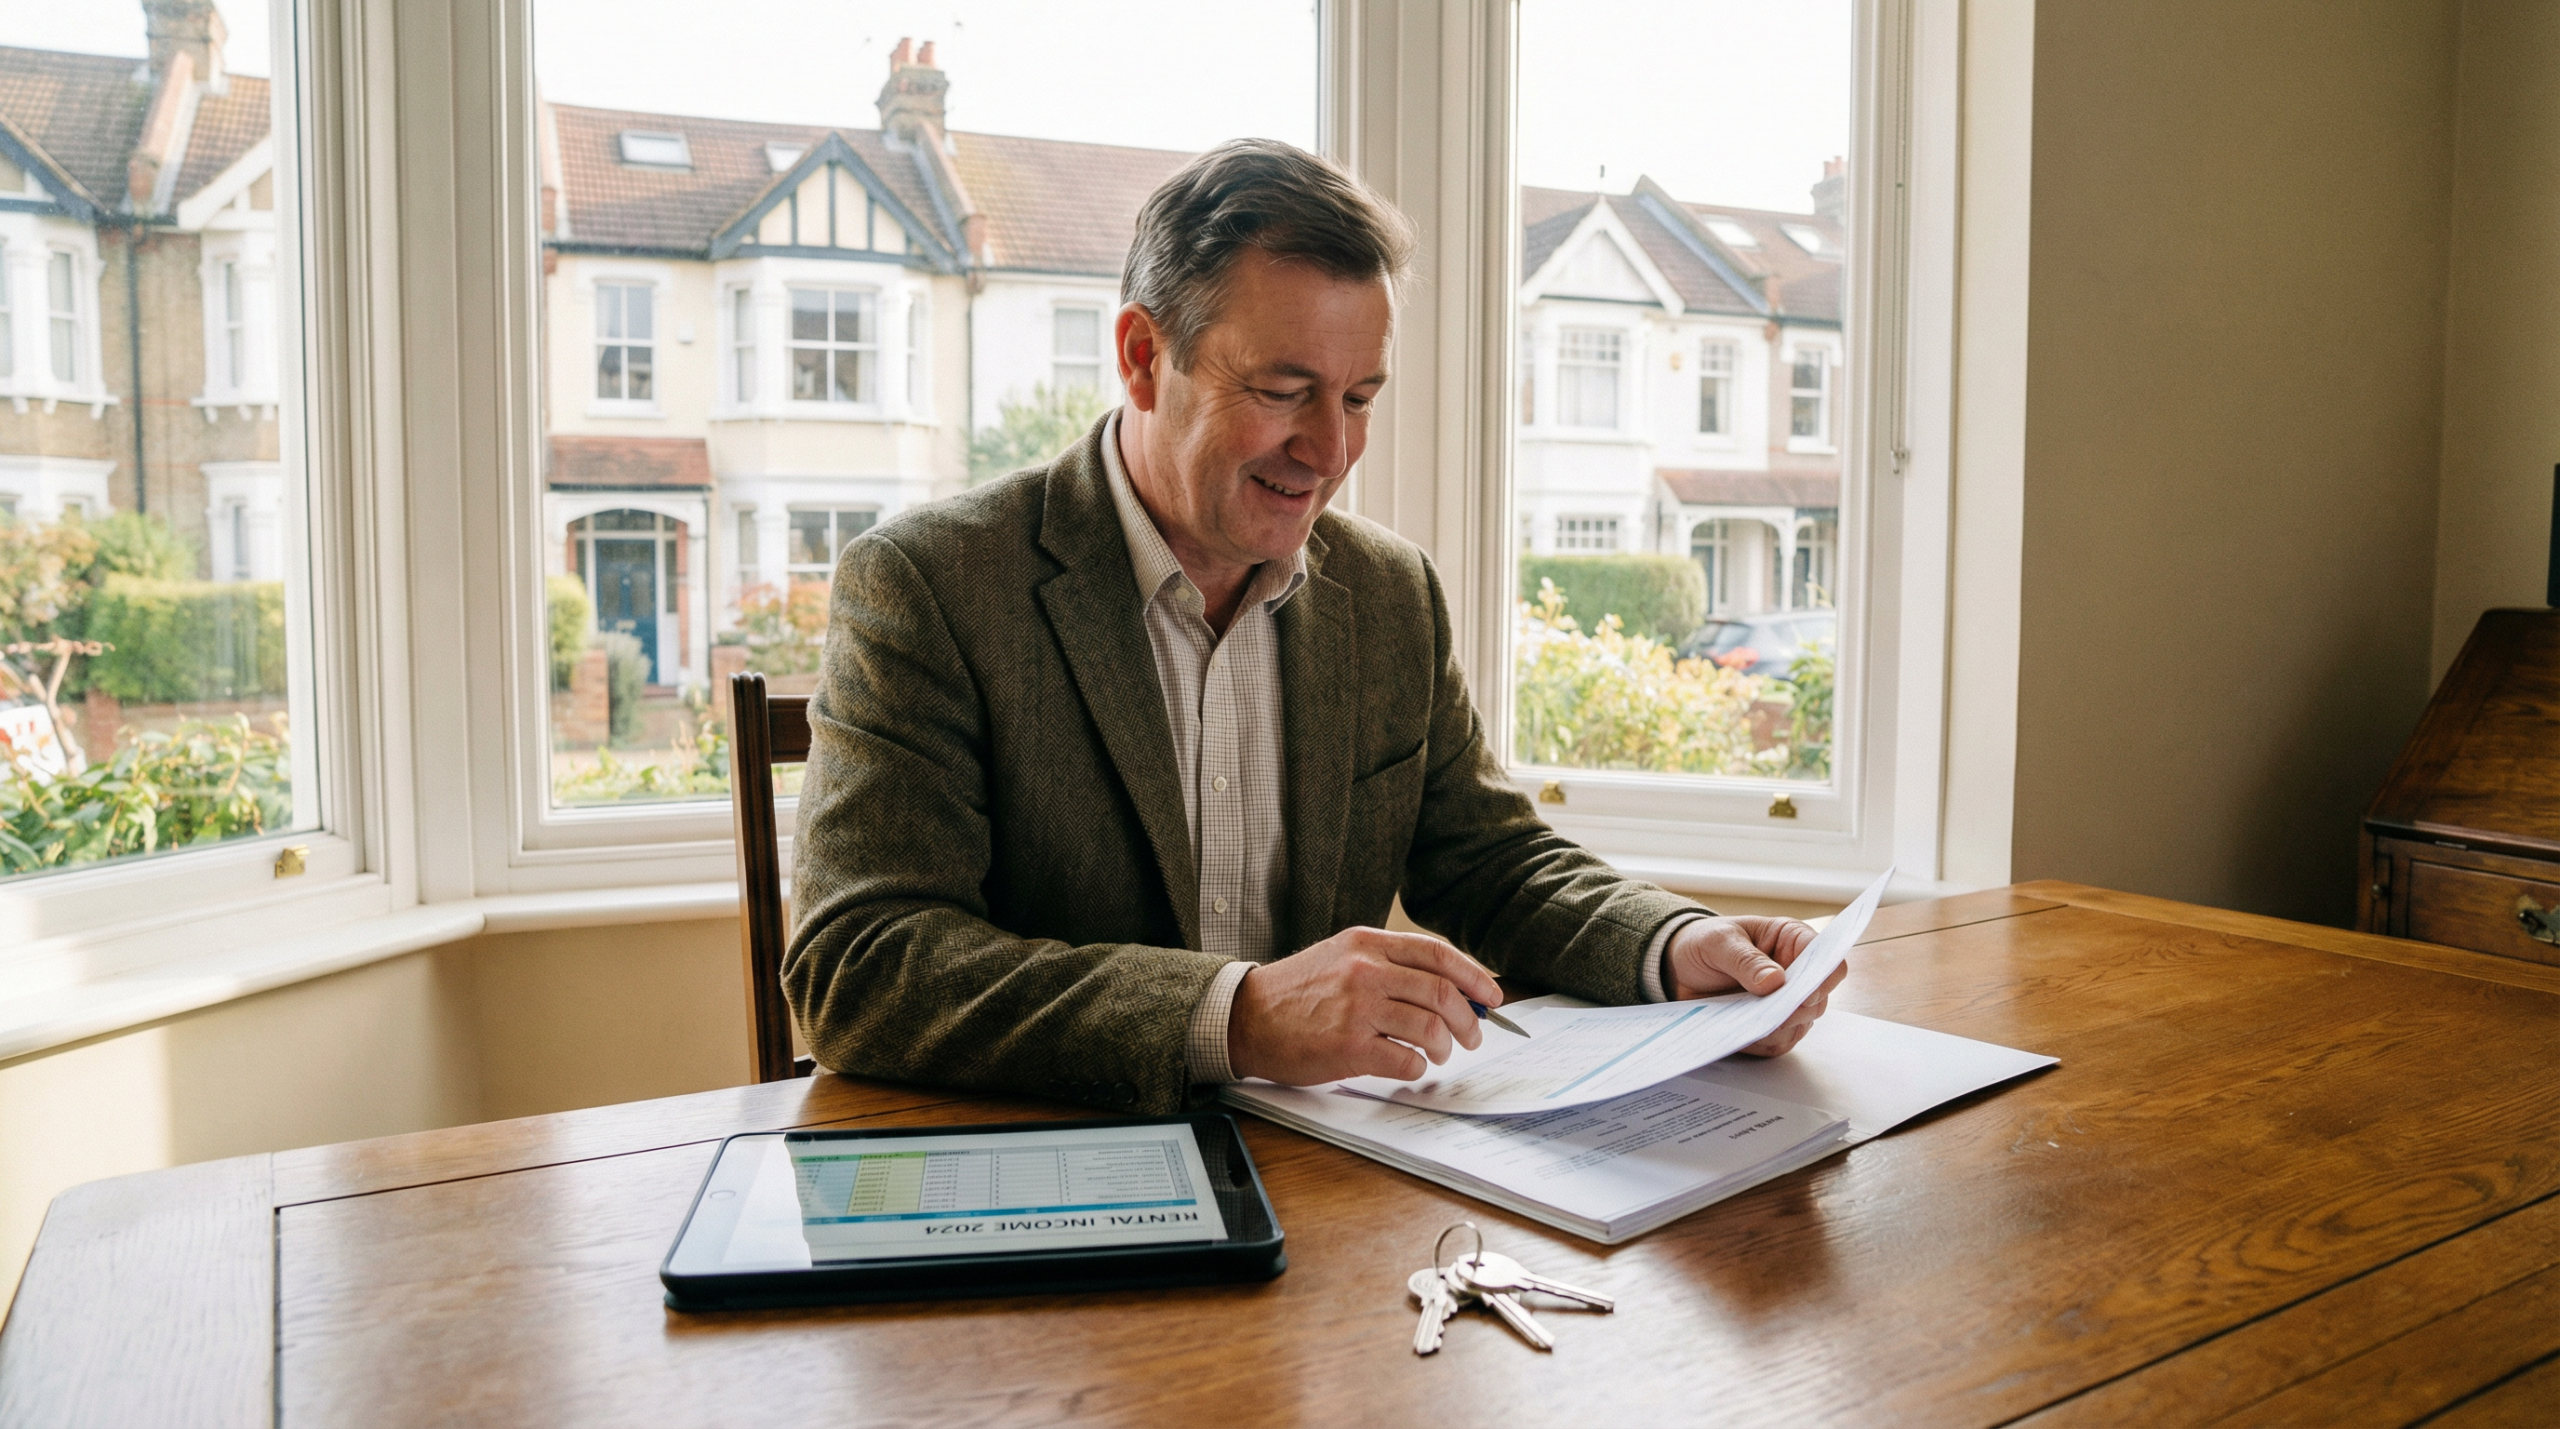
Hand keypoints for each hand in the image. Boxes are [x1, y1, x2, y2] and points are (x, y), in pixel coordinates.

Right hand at [1226, 928, 1503, 1085]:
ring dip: (1445, 1046)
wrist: (1246, 1017)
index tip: (1491, 994)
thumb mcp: (1341, 957)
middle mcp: (1365, 971)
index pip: (1437, 953)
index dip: (1473, 975)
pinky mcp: (1348, 1046)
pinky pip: (1405, 1060)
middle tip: (1472, 1036)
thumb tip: (1447, 987)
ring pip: (1430, 1027)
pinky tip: (1410, 1066)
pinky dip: (1417, 1067)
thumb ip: (1387, 965)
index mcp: (1367, 943)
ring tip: (1439, 1054)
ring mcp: (1357, 1008)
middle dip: (1468, 1019)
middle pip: (1441, 992)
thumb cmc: (1296, 991)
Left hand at [1666, 915, 1845, 1057]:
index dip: (1822, 979)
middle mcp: (1796, 973)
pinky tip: (1742, 1033)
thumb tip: (1775, 981)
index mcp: (1792, 941)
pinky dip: (1762, 1042)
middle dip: (1796, 1010)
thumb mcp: (1718, 941)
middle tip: (1769, 1013)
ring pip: (1801, 1025)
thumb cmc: (1705, 943)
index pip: (1827, 960)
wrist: (1680, 967)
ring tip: (1749, 1022)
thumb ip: (1745, 959)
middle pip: (1818, 999)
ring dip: (1778, 1028)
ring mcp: (1786, 1002)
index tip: (1804, 994)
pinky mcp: (1772, 1026)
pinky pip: (1779, 1043)